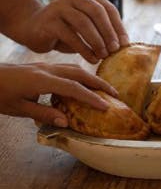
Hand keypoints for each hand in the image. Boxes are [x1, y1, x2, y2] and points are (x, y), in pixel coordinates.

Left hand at [0, 63, 117, 126]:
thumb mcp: (18, 108)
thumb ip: (44, 113)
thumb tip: (66, 122)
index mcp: (41, 81)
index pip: (74, 88)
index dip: (91, 97)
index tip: (106, 106)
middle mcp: (47, 70)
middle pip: (80, 73)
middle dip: (99, 83)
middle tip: (115, 94)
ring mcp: (45, 66)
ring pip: (75, 68)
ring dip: (92, 77)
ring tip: (105, 87)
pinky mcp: (43, 66)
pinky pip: (68, 67)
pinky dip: (81, 74)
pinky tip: (85, 81)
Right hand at [14, 0, 128, 63]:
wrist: (32, 29)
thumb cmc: (66, 30)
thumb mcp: (86, 27)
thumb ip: (102, 30)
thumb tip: (124, 45)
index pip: (108, 8)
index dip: (118, 27)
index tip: (125, 44)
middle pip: (97, 12)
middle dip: (109, 32)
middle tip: (115, 50)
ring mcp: (59, 6)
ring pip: (84, 23)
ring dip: (97, 42)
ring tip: (103, 56)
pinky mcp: (49, 20)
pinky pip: (70, 35)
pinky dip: (84, 49)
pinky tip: (92, 59)